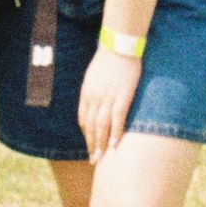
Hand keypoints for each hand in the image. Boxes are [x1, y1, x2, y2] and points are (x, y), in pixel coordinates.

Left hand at [76, 46, 140, 161]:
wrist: (119, 46)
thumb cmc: (107, 59)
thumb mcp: (93, 76)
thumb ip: (92, 91)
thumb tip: (93, 103)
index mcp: (86, 93)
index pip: (83, 119)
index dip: (86, 134)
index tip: (89, 145)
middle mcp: (94, 98)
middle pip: (90, 127)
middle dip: (91, 145)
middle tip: (93, 160)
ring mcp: (108, 98)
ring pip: (102, 127)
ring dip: (101, 145)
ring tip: (102, 158)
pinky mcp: (122, 97)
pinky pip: (117, 119)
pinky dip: (115, 134)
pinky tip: (115, 146)